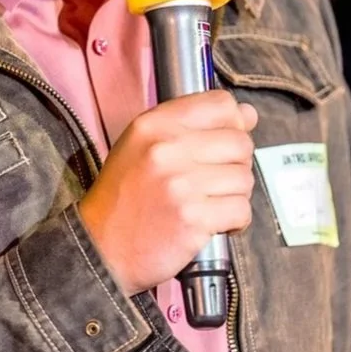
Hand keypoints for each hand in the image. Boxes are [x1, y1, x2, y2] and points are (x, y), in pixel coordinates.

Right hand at [77, 89, 257, 296]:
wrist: (103, 247)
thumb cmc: (126, 195)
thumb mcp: (142, 144)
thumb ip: (192, 125)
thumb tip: (248, 114)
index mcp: (154, 124)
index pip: (220, 104)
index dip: (233, 122)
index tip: (226, 140)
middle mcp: (167, 148)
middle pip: (240, 143)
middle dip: (236, 164)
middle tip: (215, 180)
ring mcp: (181, 184)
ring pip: (244, 178)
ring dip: (235, 194)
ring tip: (209, 203)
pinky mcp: (194, 218)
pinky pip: (241, 210)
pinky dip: (235, 221)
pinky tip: (213, 222)